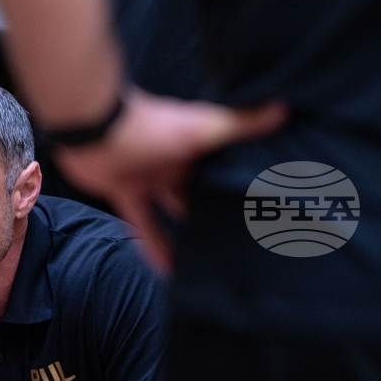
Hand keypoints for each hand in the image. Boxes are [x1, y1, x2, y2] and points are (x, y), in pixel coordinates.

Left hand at [53, 87, 287, 271]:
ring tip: (209, 260)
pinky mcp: (125, 193)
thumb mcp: (203, 127)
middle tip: (241, 239)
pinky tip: (167, 271)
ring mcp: (149, 177)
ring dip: (186, 233)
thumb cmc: (151, 125)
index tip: (264, 205)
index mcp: (196, 145)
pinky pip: (142, 224)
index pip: (225, 165)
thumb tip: (285, 109)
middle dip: (216, 210)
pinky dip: (152, 246)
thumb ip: (240, 124)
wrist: (94, 127)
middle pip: (200, 191)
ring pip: (172, 211)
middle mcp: (175, 162)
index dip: (242, 181)